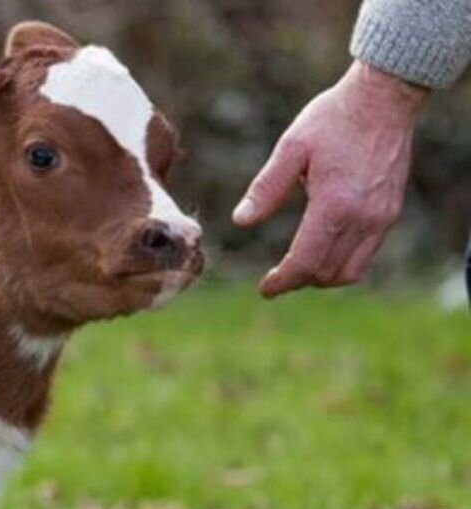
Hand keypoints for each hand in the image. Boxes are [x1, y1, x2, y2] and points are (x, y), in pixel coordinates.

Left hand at [233, 61, 427, 297]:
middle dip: (298, 281)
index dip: (282, 281)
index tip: (265, 289)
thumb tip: (241, 221)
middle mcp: (363, 217)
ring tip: (298, 268)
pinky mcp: (390, 212)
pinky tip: (323, 251)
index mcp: (334, 204)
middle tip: (276, 279)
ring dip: (321, 276)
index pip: (305, 262)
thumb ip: (266, 188)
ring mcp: (381, 217)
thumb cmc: (333, 118)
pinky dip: (342, 263)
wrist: (384, 97)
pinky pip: (367, 254)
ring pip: (350, 272)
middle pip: (326, 273)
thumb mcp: (291, 147)